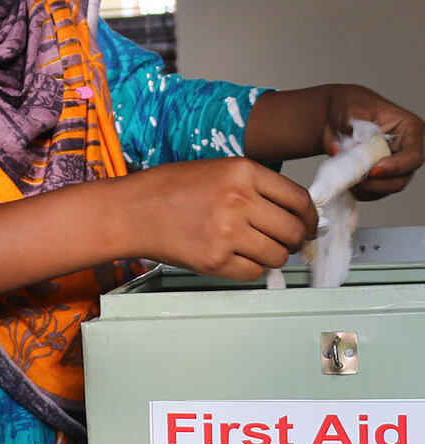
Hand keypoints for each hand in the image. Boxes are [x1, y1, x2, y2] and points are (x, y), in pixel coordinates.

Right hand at [125, 158, 317, 281]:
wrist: (134, 209)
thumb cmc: (171, 188)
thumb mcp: (218, 171)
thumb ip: (256, 187)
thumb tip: (294, 212)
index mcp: (243, 171)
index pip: (298, 198)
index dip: (310, 216)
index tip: (309, 224)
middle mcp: (239, 199)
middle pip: (293, 230)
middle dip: (295, 240)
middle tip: (285, 241)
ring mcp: (228, 231)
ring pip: (277, 255)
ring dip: (271, 256)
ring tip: (252, 247)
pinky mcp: (216, 259)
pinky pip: (253, 272)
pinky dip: (250, 268)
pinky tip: (234, 256)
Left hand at [322, 86, 424, 200]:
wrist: (335, 116)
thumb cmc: (350, 106)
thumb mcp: (353, 109)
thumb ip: (356, 127)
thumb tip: (355, 147)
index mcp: (409, 129)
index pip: (413, 156)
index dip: (395, 167)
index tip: (372, 170)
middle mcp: (406, 151)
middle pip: (402, 178)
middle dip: (376, 182)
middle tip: (353, 177)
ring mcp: (394, 167)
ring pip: (387, 188)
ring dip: (365, 187)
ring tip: (345, 175)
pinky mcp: (380, 178)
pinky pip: (373, 192)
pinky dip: (358, 190)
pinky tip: (345, 178)